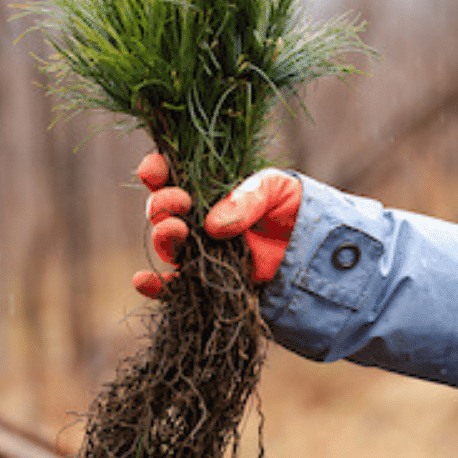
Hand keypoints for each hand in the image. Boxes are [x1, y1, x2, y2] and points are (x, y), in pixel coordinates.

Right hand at [132, 153, 301, 297]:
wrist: (316, 250)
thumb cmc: (294, 209)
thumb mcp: (277, 188)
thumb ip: (247, 198)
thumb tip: (213, 225)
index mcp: (208, 187)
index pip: (171, 175)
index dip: (156, 170)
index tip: (155, 170)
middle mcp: (197, 218)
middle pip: (163, 210)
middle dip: (161, 204)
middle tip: (181, 203)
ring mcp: (200, 250)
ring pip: (167, 244)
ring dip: (162, 236)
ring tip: (176, 231)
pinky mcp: (207, 280)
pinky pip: (173, 287)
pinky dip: (155, 286)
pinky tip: (142, 281)